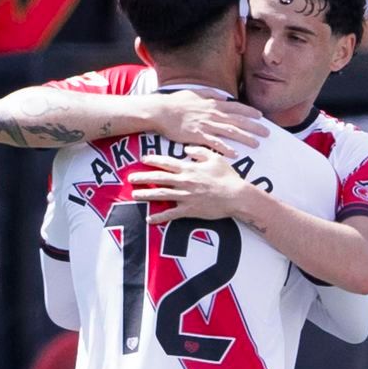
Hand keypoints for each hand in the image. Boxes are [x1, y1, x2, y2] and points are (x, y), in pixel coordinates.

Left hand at [127, 147, 253, 223]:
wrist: (236, 196)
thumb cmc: (227, 177)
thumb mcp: (215, 158)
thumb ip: (199, 152)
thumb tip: (186, 149)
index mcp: (189, 168)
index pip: (166, 162)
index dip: (153, 160)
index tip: (142, 159)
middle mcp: (184, 181)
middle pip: (158, 178)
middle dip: (142, 178)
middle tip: (130, 178)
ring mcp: (185, 196)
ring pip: (161, 194)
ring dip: (146, 195)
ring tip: (134, 195)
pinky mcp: (189, 210)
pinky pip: (171, 214)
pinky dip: (159, 217)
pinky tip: (149, 219)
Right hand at [150, 91, 268, 157]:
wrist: (161, 110)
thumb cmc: (176, 102)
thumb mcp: (196, 93)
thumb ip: (211, 94)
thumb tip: (223, 96)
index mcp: (213, 103)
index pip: (236, 107)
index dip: (250, 111)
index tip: (261, 116)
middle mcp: (213, 113)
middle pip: (238, 120)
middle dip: (254, 126)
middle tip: (267, 133)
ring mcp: (206, 124)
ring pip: (230, 131)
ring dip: (245, 138)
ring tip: (257, 144)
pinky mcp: (198, 135)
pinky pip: (215, 143)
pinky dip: (226, 148)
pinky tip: (236, 154)